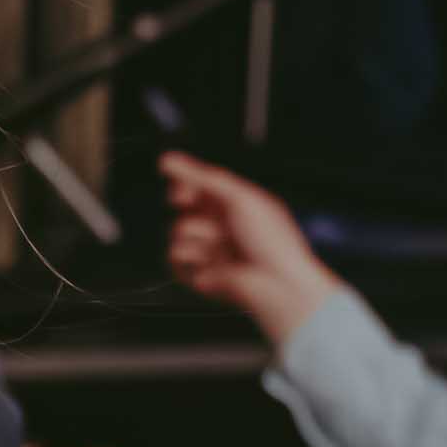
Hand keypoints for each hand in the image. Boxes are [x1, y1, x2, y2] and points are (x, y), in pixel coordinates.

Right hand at [158, 149, 336, 347]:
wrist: (277, 285)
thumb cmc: (272, 242)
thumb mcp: (239, 197)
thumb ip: (202, 177)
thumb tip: (169, 160)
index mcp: (237, 204)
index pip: (201, 186)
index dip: (186, 183)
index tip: (181, 182)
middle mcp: (223, 225)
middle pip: (185, 206)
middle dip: (185, 205)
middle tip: (187, 202)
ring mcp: (211, 250)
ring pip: (178, 231)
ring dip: (195, 234)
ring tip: (218, 244)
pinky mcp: (200, 273)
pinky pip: (175, 259)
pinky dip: (186, 259)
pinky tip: (204, 261)